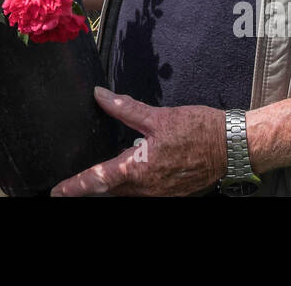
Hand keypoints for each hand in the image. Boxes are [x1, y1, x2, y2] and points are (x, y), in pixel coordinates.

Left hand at [51, 87, 226, 195]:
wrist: (233, 146)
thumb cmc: (199, 130)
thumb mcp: (159, 116)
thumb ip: (126, 108)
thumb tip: (100, 96)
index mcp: (139, 168)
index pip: (98, 181)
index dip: (75, 187)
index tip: (57, 192)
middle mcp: (147, 187)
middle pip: (110, 192)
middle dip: (89, 189)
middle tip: (69, 188)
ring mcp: (160, 193)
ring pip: (126, 194)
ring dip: (110, 188)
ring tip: (95, 180)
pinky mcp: (171, 192)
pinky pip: (143, 193)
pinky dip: (130, 186)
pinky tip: (128, 175)